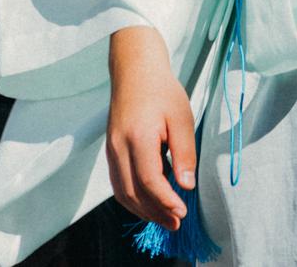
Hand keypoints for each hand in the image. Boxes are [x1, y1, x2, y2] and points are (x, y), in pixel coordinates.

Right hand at [107, 25, 194, 229]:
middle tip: (176, 223)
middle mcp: (118, 148)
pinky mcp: (111, 152)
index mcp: (137, 137)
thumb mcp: (182, 117)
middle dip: (154, 212)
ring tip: (166, 219)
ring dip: (143, 210)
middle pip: (132, 193)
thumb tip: (185, 185)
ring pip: (121, 192)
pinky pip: (118, 184)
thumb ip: (184, 152)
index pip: (148, 180)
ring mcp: (111, 151)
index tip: (183, 211)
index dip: (165, 201)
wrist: (135, 72)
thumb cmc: (162, 92)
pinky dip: (133, 199)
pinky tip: (150, 204)